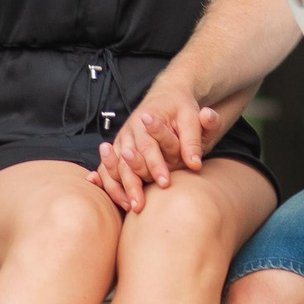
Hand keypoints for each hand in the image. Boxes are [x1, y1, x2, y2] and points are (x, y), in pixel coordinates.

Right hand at [98, 75, 218, 212]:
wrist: (167, 95)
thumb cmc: (182, 108)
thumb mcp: (192, 117)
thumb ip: (194, 139)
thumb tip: (195, 163)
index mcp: (145, 119)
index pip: (149, 146)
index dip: (156, 165)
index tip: (165, 183)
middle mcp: (130, 131)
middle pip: (127, 161)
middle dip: (133, 184)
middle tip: (141, 205)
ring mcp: (121, 141)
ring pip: (114, 167)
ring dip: (120, 189)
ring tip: (131, 208)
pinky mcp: (118, 150)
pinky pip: (108, 170)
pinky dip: (110, 185)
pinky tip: (120, 202)